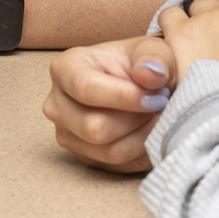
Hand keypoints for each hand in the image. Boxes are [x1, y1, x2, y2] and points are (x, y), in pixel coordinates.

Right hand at [42, 37, 176, 172]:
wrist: (141, 85)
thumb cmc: (141, 65)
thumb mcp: (152, 51)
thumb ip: (154, 60)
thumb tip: (151, 74)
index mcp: (64, 68)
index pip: (84, 87)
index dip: (124, 96)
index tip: (157, 96)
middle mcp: (57, 104)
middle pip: (94, 127)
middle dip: (137, 119)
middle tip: (162, 105)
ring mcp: (67, 134)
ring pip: (108, 151)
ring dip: (144, 136)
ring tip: (159, 116)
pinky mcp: (84, 157)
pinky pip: (118, 166)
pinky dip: (142, 151)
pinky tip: (153, 131)